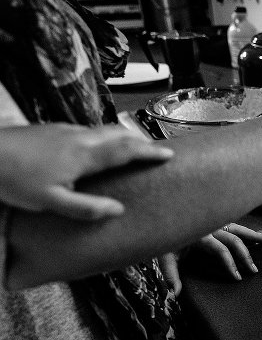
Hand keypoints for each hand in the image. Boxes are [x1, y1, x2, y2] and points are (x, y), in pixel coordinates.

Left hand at [0, 123, 173, 219]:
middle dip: (141, 140)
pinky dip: (106, 138)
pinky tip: (99, 149)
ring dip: (124, 137)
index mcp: (85, 156)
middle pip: (120, 133)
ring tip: (133, 149)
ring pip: (104, 129)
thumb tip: (118, 210)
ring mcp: (66, 130)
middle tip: (156, 151)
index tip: (168, 155)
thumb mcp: (51, 202)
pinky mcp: (53, 129)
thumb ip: (87, 207)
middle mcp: (80, 138)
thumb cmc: (14, 179)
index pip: (127, 150)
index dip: (149, 152)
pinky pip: (90, 131)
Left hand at [159, 223, 261, 292]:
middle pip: (234, 239)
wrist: (161, 214)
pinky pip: (234, 223)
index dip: (230, 264)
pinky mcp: (215, 221)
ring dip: (254, 235)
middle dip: (246, 255)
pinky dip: (246, 229)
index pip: (221, 250)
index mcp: (200, 235)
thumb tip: (175, 294)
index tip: (238, 277)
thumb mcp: (164, 256)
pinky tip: (256, 234)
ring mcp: (214, 222)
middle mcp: (211, 226)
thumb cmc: (162, 236)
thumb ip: (170, 275)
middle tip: (254, 270)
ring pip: (238, 227)